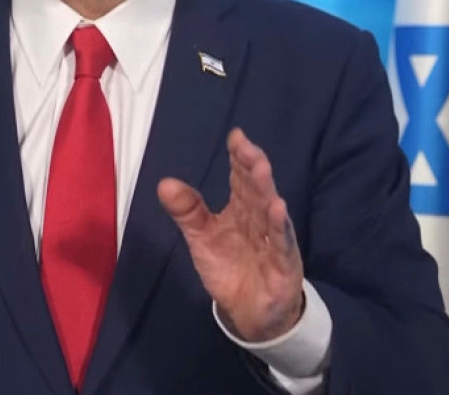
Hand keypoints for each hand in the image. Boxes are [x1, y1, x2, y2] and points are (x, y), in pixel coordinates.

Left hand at [157, 128, 304, 342]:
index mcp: (242, 208)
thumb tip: (165, 183)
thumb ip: (187, 211)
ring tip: (261, 167)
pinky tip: (279, 208)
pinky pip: (282, 243)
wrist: (249, 312)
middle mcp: (260, 218)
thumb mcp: (202, 238)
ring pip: (269, 210)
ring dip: (266, 189)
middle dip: (252, 166)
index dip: (239, 157)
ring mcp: (274, 239)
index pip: (241, 178)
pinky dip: (280, 226)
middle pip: (256, 188)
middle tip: (246, 147)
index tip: (236, 136)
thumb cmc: (229, 267)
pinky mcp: (284, 263)